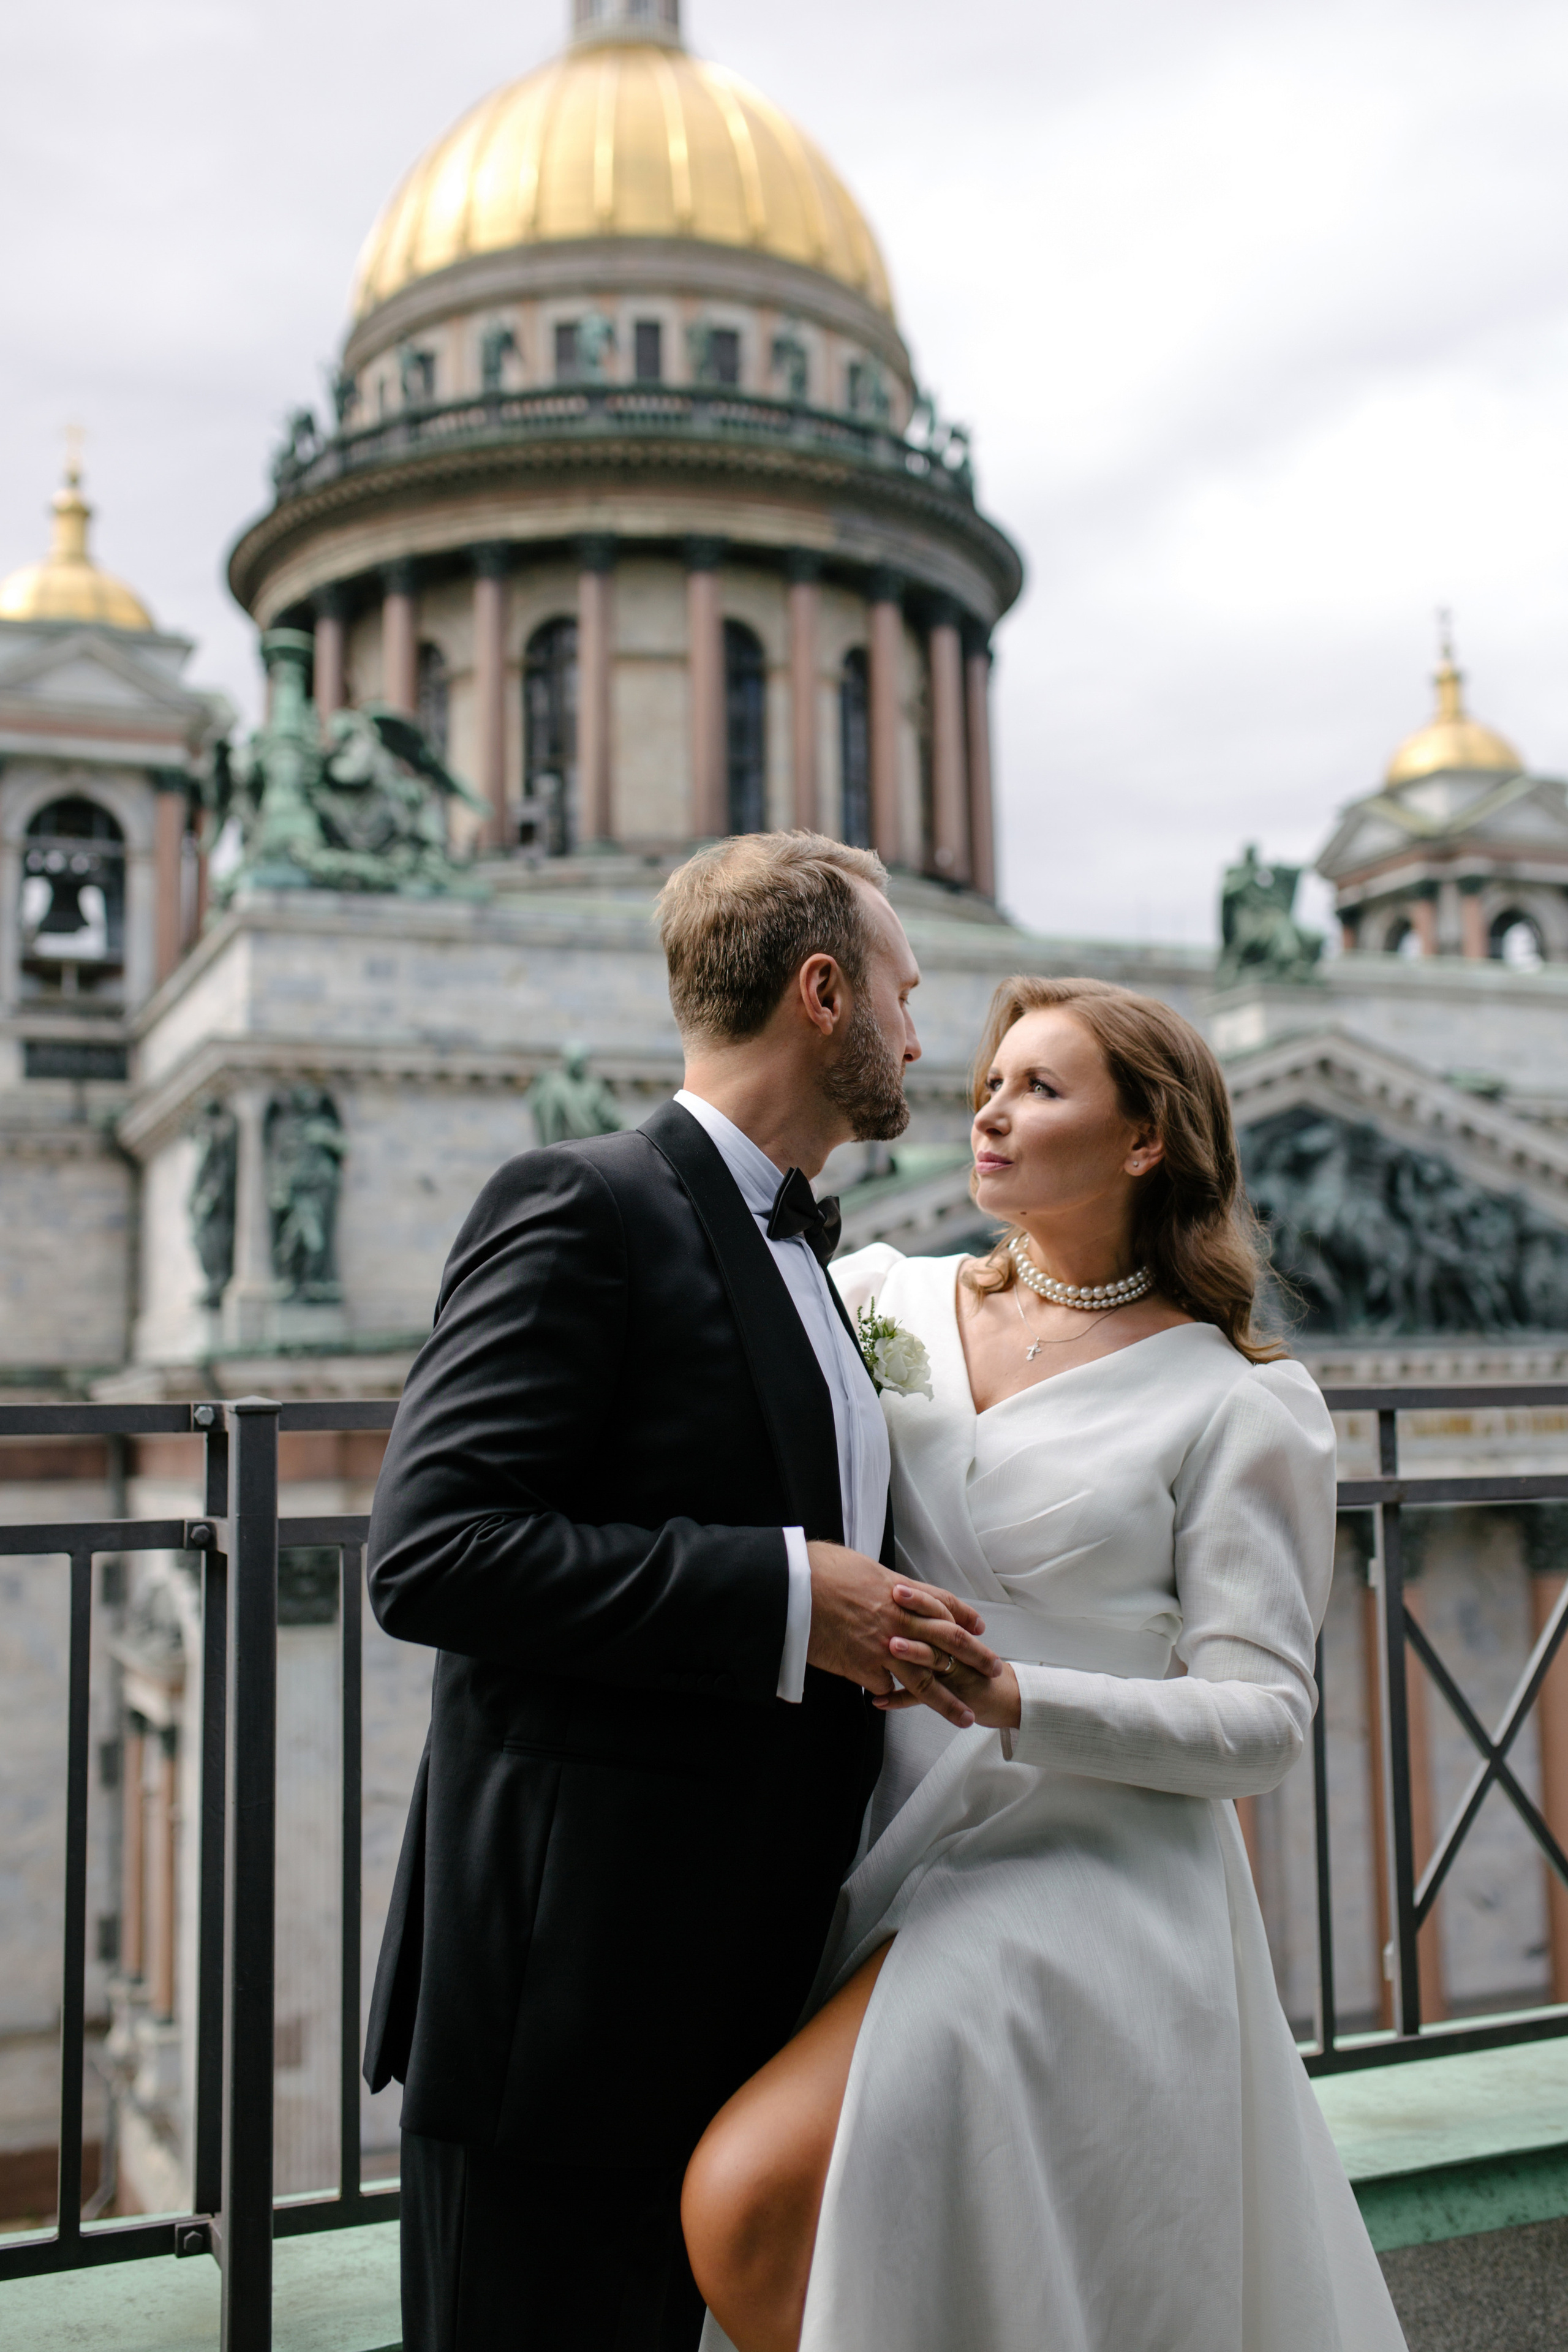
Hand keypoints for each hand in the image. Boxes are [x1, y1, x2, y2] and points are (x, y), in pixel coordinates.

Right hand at [805, 1544, 999, 1728]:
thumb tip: (890, 1588)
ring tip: (967, 1717)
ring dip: (949, 1702)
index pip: (944, 1604)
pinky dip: (891, 1696)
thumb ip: (884, 1583)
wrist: (794, 1589)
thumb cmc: (822, 1570)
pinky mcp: (863, 1669)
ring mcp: (884, 1648)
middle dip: (975, 1658)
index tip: (979, 1628)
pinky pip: (887, 1689)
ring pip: (926, 1681)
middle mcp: (901, 1620)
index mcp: (901, 1592)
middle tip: (994, 1670)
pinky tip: (892, 1701)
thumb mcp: (862, 1566)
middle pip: (949, 1642)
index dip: (964, 1616)